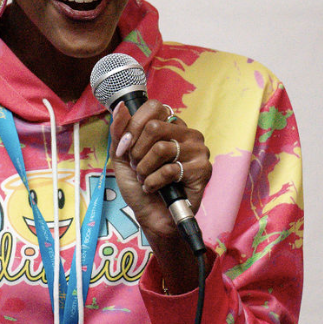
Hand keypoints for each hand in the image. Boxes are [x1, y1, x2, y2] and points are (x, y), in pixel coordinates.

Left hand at [110, 100, 211, 290]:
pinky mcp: (203, 170)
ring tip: (147, 178)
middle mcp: (187, 133)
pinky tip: (156, 188)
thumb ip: (119, 131)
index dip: (134, 127)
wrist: (150, 216)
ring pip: (161, 148)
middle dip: (137, 152)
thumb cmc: (139, 185)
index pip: (153, 108)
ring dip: (145, 169)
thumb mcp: (122, 156)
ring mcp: (198, 150)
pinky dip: (154, 182)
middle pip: (154, 127)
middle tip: (139, 167)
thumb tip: (121, 106)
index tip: (128, 147)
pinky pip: (170, 169)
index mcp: (170, 125)